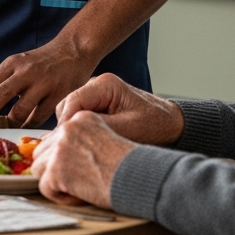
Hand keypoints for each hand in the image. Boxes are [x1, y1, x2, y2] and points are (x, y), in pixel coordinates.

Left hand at [0, 39, 98, 127]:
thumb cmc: (41, 63)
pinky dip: (30, 124)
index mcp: (13, 64)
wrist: (74, 50)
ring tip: (9, 126)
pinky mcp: (59, 95)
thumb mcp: (21, 64)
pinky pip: (39, 117)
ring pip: (21, 111)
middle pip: (1, 94)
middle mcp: (26, 72)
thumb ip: (6, 82)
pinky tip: (27, 124)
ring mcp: (43, 83)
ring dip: (12, 122)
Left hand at [31, 111, 136, 208]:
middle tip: (79, 179)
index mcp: (82, 118)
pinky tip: (79, 195)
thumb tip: (53, 150)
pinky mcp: (58, 168)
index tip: (81, 167)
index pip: (55, 136)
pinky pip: (44, 187)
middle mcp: (69, 128)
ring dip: (56, 181)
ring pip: (39, 168)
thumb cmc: (130, 164)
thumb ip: (80, 139)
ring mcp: (61, 147)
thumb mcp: (105, 138)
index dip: (64, 157)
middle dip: (55, 169)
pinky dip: (60, 197)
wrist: (141, 177)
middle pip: (43, 151)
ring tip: (79, 187)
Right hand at [57, 73, 183, 144]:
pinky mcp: (96, 104)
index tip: (64, 145)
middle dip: (67, 127)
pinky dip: (79, 129)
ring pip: (70, 112)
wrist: (170, 124)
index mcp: (105, 84)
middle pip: (67, 106)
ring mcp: (95, 93)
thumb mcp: (130, 129)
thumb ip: (101, 127)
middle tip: (70, 150)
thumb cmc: (155, 126)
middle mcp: (97, 84)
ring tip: (80, 149)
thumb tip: (73, 134)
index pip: (73, 101)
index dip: (65, 124)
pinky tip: (87, 144)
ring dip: (73, 129)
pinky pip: (78, 116)